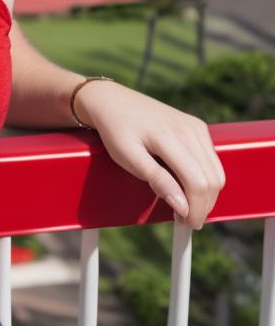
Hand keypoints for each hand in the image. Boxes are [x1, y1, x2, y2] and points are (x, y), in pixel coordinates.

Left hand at [75, 81, 225, 229]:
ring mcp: (195, 126)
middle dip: (203, 205)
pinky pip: (211, 160)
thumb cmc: (114, 129)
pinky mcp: (197, 126)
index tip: (185, 225)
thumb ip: (157, 180)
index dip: (195, 209)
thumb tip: (182, 206)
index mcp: (169, 136)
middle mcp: (188, 129)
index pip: (197, 183)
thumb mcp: (127, 157)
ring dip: (207, 194)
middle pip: (212, 180)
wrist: (110, 100)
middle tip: (185, 220)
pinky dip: (205, 178)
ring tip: (185, 206)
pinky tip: (186, 185)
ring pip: (216, 172)